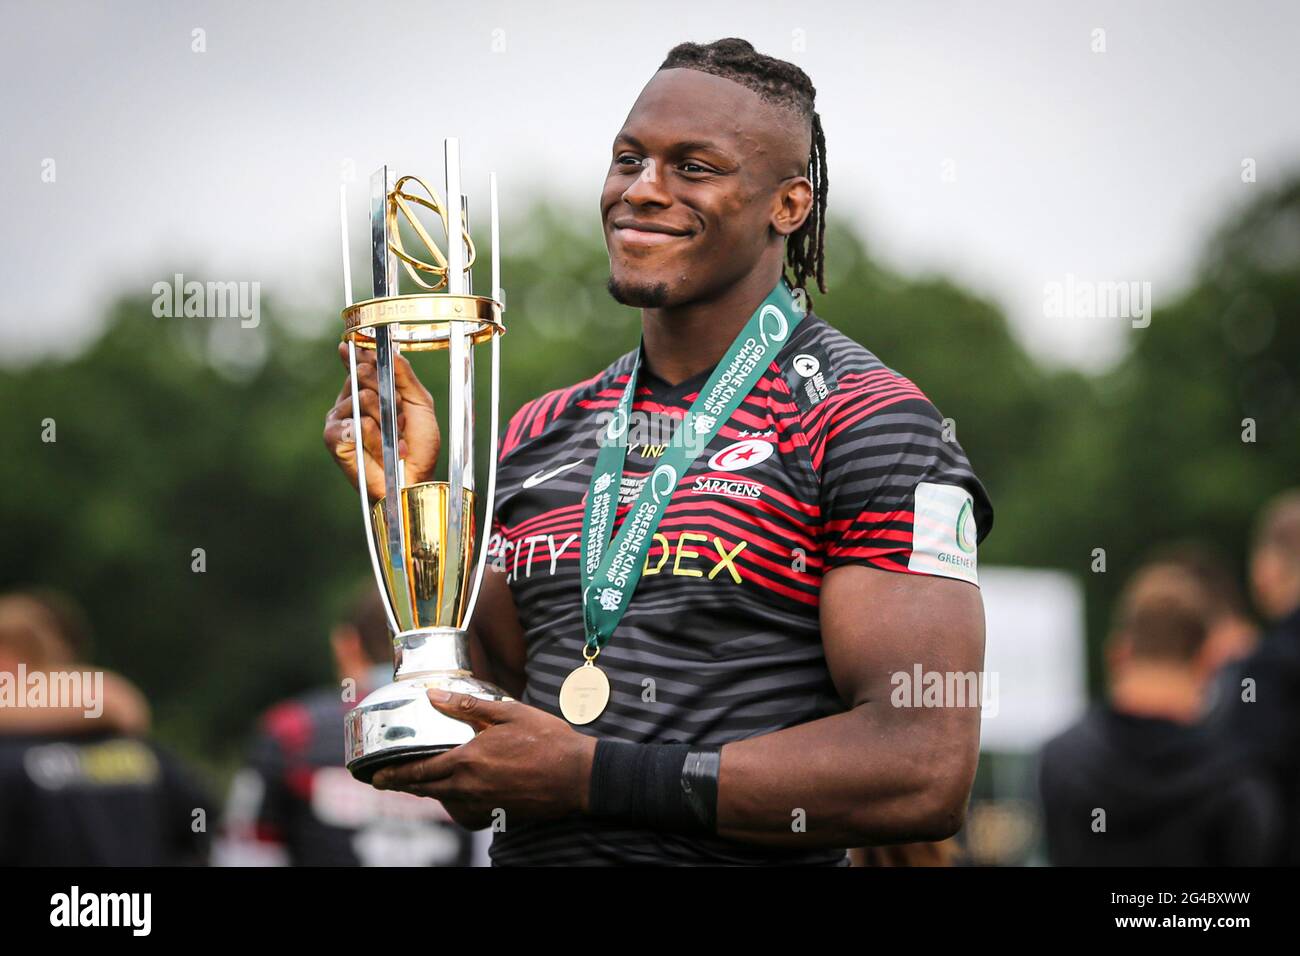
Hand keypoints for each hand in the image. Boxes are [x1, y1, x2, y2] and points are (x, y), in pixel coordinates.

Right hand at [323, 342, 439, 500]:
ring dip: (387, 420)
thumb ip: (405, 375)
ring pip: (363, 398)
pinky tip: (381, 449)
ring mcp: (340, 419)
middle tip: (400, 418)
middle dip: (390, 395)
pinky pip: (354, 423)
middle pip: (363, 374)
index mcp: (370, 390)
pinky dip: (374, 437)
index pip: (361, 362)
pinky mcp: (334, 438)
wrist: (414, 478)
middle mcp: (351, 401)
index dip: (362, 352)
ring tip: (394, 438)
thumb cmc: (418, 445)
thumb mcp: (419, 403)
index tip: (360, 344)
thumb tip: (389, 349)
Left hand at [370, 690, 596, 829]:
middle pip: (426, 790)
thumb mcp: (509, 713)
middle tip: (386, 783)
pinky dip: (453, 803)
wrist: (578, 777)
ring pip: (444, 801)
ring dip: (427, 793)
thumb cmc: (548, 740)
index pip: (421, 770)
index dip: (396, 774)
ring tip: (417, 784)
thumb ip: (469, 706)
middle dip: (403, 786)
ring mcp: (484, 803)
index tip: (377, 776)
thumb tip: (434, 696)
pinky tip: (456, 794)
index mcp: (469, 760)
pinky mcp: (498, 812)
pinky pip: (465, 811)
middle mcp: (470, 786)